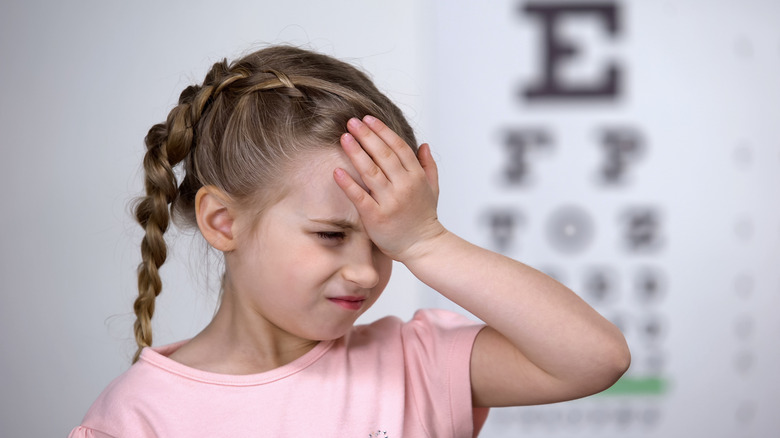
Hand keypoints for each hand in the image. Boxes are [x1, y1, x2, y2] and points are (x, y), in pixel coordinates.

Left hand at [333, 115, 445, 262]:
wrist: (423, 246)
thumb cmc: (424, 217)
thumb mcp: (432, 188)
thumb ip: (428, 165)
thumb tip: (423, 144)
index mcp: (416, 177)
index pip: (398, 147)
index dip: (382, 131)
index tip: (368, 119)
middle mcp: (404, 186)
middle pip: (383, 155)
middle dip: (367, 136)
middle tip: (351, 121)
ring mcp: (390, 202)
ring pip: (371, 172)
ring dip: (356, 152)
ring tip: (344, 137)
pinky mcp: (376, 217)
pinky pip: (360, 197)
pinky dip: (348, 184)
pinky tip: (337, 171)